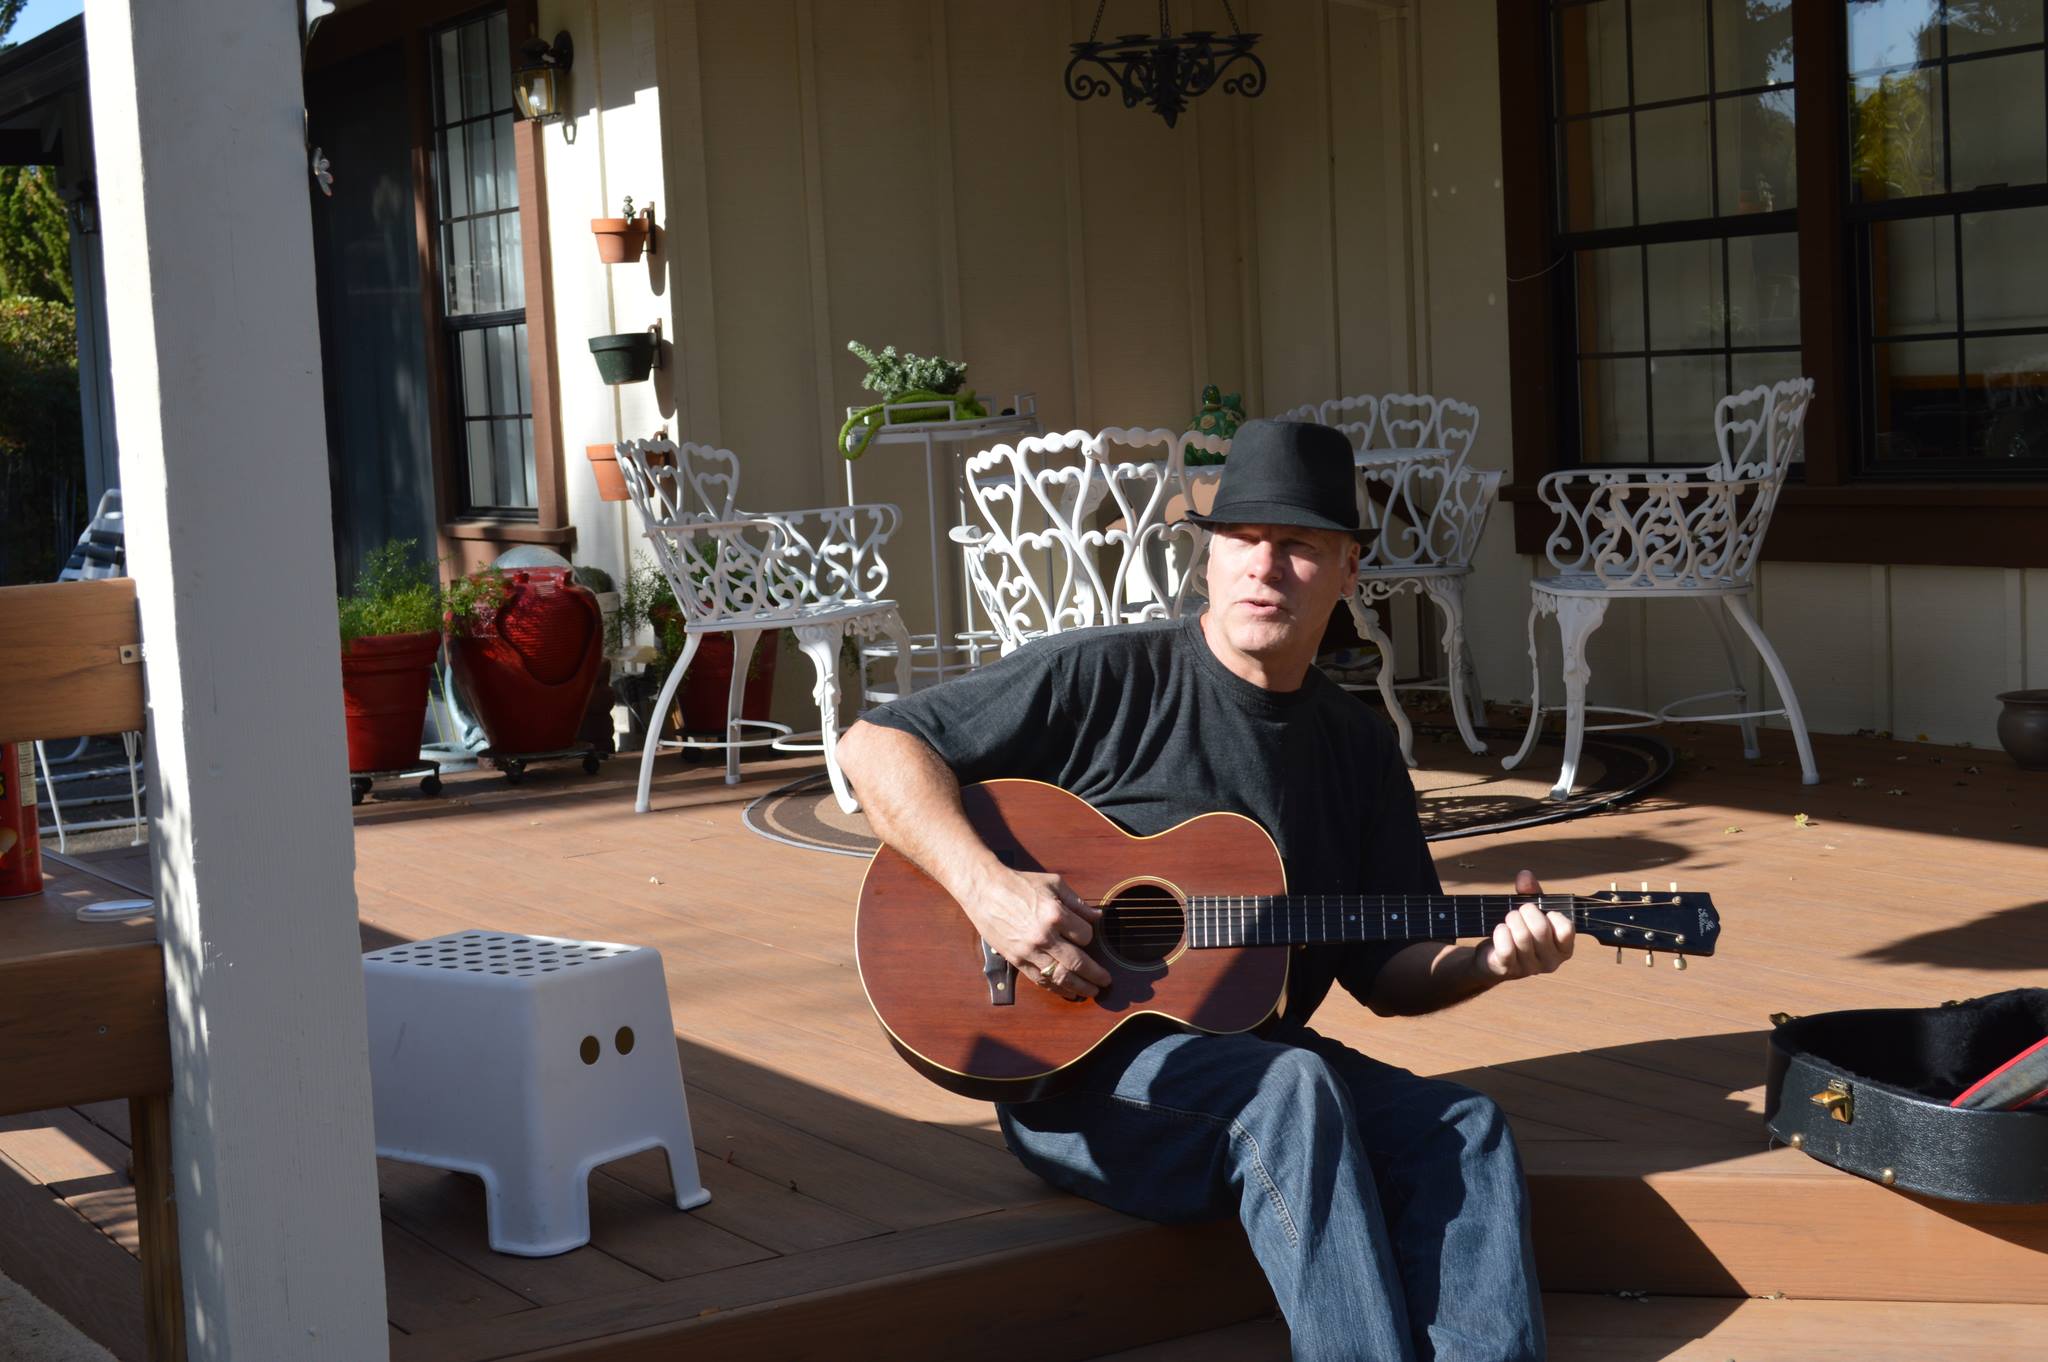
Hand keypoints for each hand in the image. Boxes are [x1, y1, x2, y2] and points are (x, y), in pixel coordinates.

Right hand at [960, 862, 1108, 1000]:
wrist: (985, 890)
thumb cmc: (1019, 884)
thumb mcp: (1053, 883)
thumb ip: (1077, 902)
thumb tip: (1097, 917)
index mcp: (1055, 914)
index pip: (1086, 935)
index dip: (1090, 937)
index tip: (1088, 936)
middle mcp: (1044, 936)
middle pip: (1078, 963)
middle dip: (1096, 975)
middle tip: (1106, 981)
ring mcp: (1030, 950)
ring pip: (1061, 977)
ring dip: (1080, 987)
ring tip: (1092, 991)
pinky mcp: (1017, 959)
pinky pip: (1040, 980)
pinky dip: (1056, 989)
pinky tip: (1068, 992)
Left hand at [1472, 869, 1574, 981]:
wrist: (1493, 957)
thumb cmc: (1518, 931)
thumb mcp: (1529, 912)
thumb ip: (1531, 892)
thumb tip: (1525, 875)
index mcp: (1563, 949)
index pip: (1566, 928)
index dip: (1552, 914)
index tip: (1542, 911)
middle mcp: (1550, 962)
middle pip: (1541, 929)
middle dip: (1526, 912)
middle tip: (1519, 911)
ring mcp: (1530, 968)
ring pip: (1522, 936)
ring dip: (1511, 920)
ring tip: (1509, 919)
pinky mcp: (1508, 969)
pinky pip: (1506, 948)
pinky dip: (1500, 932)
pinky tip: (1500, 930)